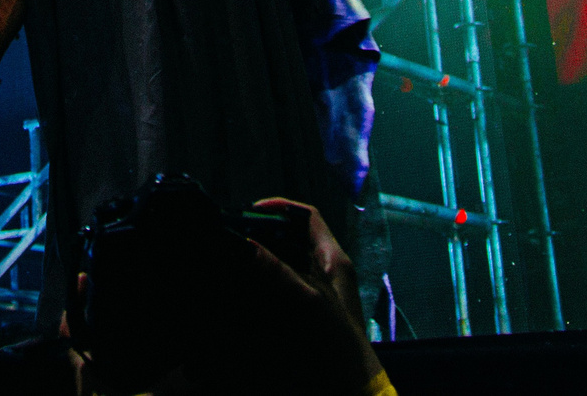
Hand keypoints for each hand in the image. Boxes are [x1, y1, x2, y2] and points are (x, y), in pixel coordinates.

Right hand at [240, 198, 383, 394]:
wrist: (350, 385)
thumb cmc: (340, 342)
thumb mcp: (309, 301)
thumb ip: (278, 271)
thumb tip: (247, 244)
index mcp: (333, 260)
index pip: (309, 217)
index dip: (282, 208)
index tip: (252, 211)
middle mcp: (325, 270)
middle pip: (292, 237)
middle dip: (264, 233)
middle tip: (236, 235)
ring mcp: (315, 291)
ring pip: (284, 261)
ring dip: (261, 256)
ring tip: (235, 256)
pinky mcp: (305, 310)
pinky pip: (280, 285)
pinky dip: (262, 281)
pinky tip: (244, 285)